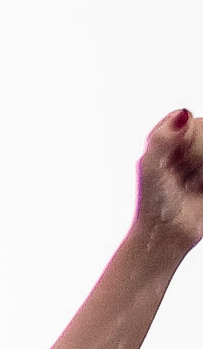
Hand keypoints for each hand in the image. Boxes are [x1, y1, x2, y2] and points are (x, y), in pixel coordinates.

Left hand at [135, 107, 202, 256]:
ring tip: (194, 185)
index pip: (191, 121)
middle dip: (199, 155)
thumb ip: (163, 138)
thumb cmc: (155, 203)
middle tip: (187, 177)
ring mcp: (201, 161)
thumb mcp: (151, 167)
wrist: (168, 235)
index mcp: (168, 137)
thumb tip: (185, 113)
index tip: (175, 162)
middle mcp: (187, 145)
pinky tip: (201, 190)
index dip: (190, 141)